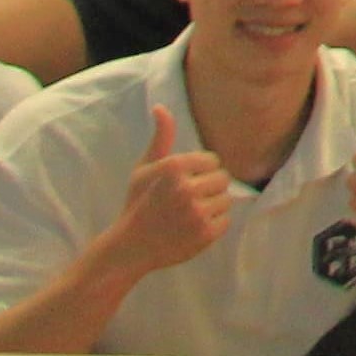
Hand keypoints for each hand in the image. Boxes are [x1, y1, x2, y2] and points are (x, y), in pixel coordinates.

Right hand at [103, 104, 234, 279]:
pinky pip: (226, 221)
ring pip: (226, 200)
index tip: (183, 185)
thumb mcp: (144, 169)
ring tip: (188, 215)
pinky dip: (214, 225)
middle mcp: (186, 189)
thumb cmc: (138, 204)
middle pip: (223, 179)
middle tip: (186, 201)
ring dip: (212, 207)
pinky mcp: (205, 234)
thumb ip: (160, 138)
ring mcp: (196, 213)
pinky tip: (192, 229)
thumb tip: (161, 107)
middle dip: (208, 188)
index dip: (200, 173)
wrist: (129, 248)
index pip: (213, 161)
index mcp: (174, 168)